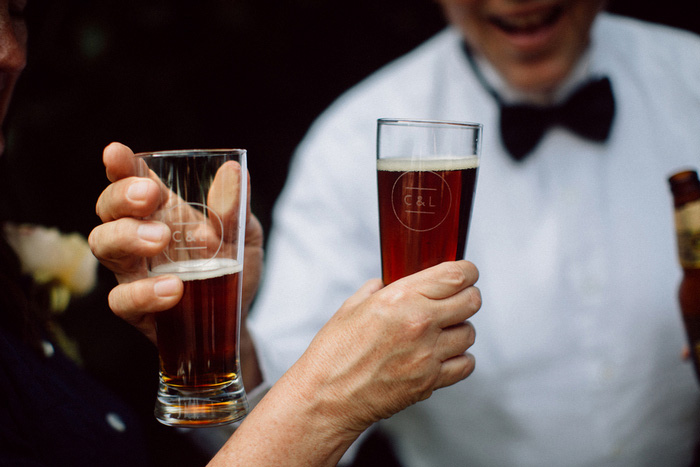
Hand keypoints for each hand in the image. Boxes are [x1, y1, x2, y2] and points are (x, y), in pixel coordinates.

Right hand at [88, 143, 263, 344]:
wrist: (236, 320)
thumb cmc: (234, 268)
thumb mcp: (244, 236)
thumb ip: (235, 209)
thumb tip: (234, 171)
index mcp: (163, 210)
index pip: (132, 180)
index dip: (120, 166)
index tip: (116, 153)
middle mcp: (140, 236)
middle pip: (108, 209)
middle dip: (121, 197)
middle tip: (149, 196)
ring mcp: (133, 271)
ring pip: (103, 247)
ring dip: (126, 237)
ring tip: (161, 239)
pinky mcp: (136, 308)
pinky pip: (122, 299)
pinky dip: (143, 293)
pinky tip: (173, 289)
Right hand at [213, 260, 479, 466]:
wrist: (326, 397)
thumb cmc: (334, 353)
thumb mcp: (353, 306)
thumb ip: (380, 289)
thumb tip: (394, 282)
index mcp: (400, 298)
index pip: (457, 276)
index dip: (468, 271)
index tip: (467, 274)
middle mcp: (420, 323)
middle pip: (471, 301)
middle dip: (466, 297)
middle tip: (454, 301)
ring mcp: (428, 355)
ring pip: (469, 333)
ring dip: (459, 329)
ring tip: (440, 332)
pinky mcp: (431, 381)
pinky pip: (465, 364)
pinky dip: (458, 359)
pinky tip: (441, 356)